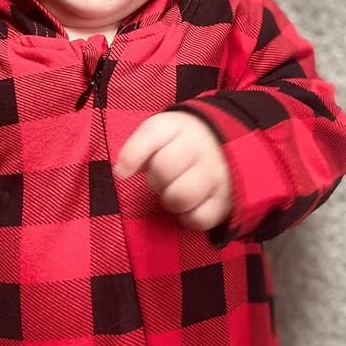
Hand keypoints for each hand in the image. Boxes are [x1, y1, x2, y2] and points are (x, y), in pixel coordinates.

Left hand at [115, 112, 231, 230]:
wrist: (223, 146)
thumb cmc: (179, 144)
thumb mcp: (159, 135)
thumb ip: (138, 148)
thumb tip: (121, 170)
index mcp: (177, 127)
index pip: (152, 133)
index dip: (133, 155)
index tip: (122, 172)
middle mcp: (199, 147)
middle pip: (164, 169)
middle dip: (155, 180)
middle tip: (161, 180)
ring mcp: (215, 173)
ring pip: (181, 196)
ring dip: (171, 201)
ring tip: (174, 193)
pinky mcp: (224, 199)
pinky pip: (200, 217)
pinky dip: (189, 218)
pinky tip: (188, 208)